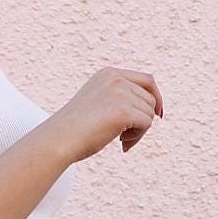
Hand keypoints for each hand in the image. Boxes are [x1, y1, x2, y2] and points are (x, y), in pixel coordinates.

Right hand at [48, 67, 163, 162]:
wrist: (59, 139)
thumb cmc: (75, 129)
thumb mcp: (98, 104)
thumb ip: (120, 99)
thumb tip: (153, 110)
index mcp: (109, 74)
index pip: (147, 80)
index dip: (156, 97)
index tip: (158, 114)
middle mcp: (116, 79)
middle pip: (150, 99)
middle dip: (142, 120)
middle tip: (125, 137)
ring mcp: (120, 93)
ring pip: (149, 113)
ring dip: (139, 131)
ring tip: (121, 141)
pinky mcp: (124, 111)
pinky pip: (146, 124)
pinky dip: (137, 137)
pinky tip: (121, 144)